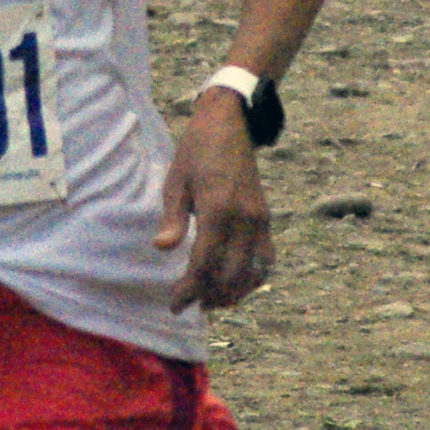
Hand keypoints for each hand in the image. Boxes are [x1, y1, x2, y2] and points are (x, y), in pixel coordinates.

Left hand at [156, 91, 274, 311]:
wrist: (229, 124)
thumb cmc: (196, 152)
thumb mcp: (175, 181)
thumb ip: (172, 218)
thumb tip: (162, 248)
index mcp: (218, 209)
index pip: (205, 264)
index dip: (189, 290)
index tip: (175, 305)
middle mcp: (245, 218)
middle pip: (230, 275)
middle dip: (208, 296)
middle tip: (188, 303)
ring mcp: (260, 220)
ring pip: (253, 273)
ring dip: (232, 293)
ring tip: (209, 300)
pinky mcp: (267, 219)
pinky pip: (267, 259)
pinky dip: (252, 278)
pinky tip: (233, 284)